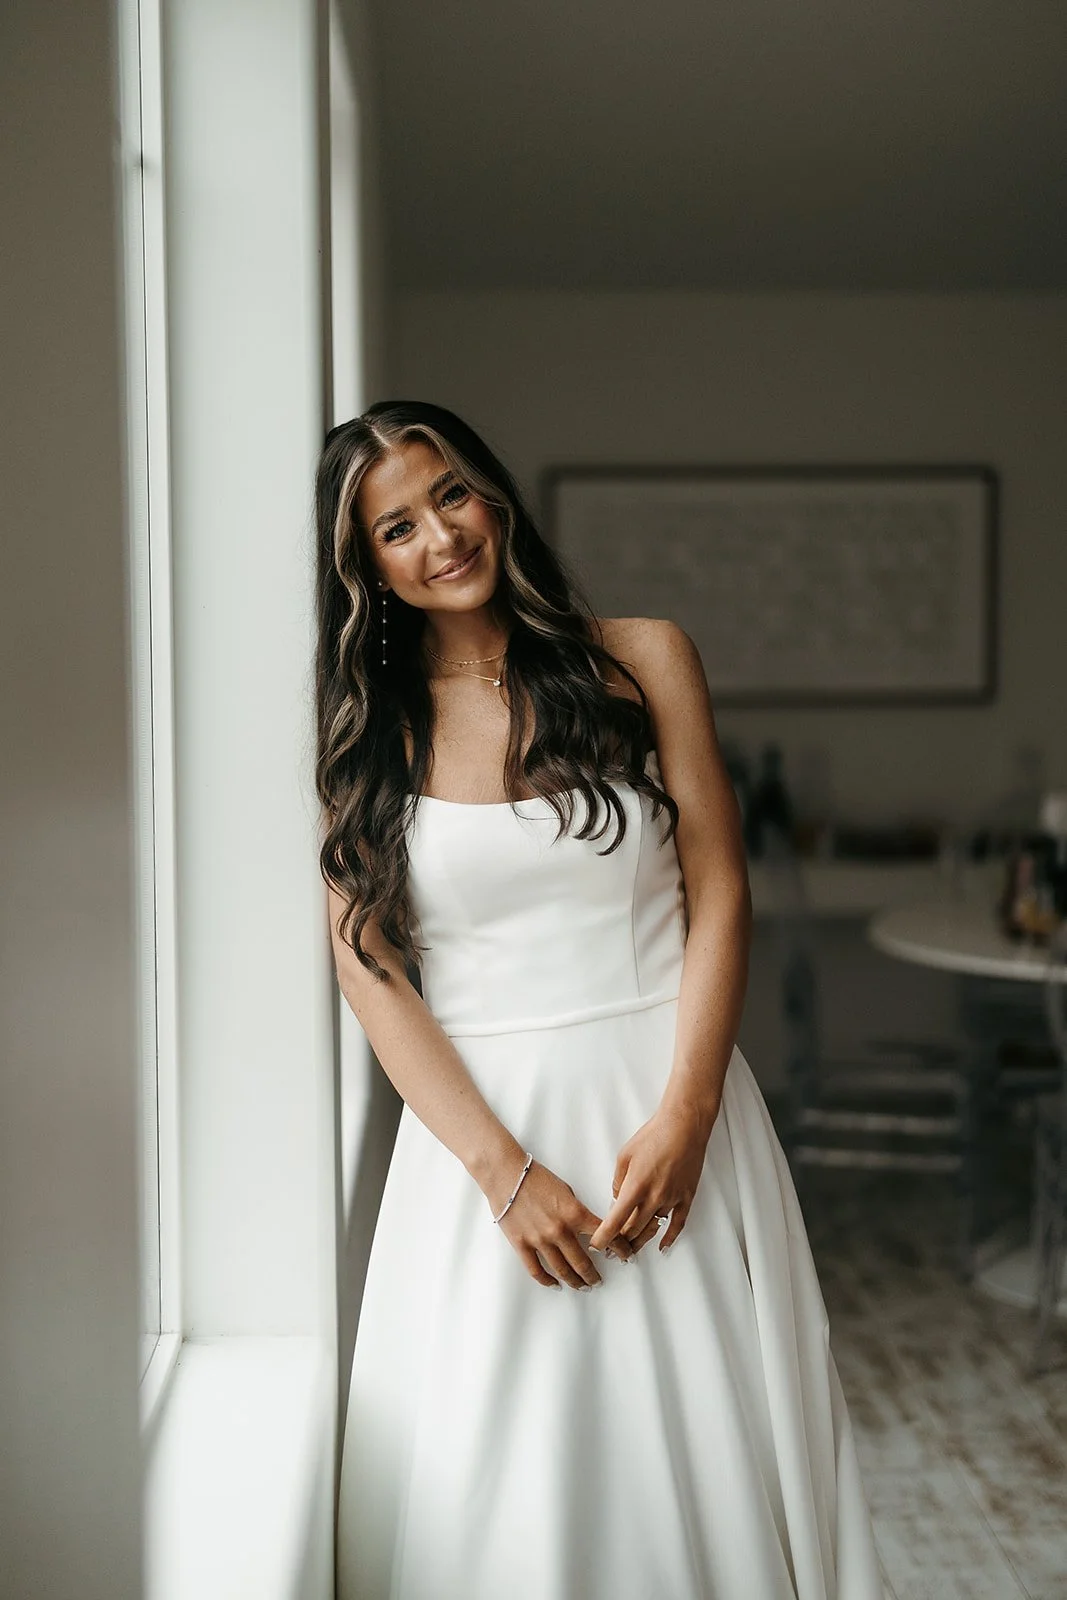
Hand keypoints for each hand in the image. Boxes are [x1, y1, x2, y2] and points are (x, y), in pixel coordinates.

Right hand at [490, 1157, 636, 1288]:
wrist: (505, 1173)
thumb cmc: (535, 1176)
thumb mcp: (565, 1189)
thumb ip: (576, 1211)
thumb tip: (585, 1227)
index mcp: (574, 1213)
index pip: (605, 1236)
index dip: (620, 1248)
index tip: (627, 1256)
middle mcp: (559, 1230)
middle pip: (583, 1262)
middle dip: (594, 1274)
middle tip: (599, 1281)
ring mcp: (540, 1239)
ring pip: (562, 1270)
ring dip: (575, 1281)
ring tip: (582, 1286)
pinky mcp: (521, 1244)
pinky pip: (536, 1270)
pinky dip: (547, 1280)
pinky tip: (555, 1284)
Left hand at [587, 1101, 716, 1254]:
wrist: (684, 1126)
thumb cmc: (653, 1136)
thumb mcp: (624, 1155)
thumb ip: (618, 1180)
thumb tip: (617, 1198)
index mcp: (635, 1187)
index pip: (615, 1221)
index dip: (604, 1238)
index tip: (597, 1246)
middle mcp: (653, 1198)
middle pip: (633, 1230)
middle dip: (620, 1242)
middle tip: (612, 1248)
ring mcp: (671, 1199)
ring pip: (653, 1229)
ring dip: (640, 1241)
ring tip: (630, 1250)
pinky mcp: (686, 1198)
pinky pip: (677, 1225)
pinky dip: (669, 1238)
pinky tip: (662, 1247)